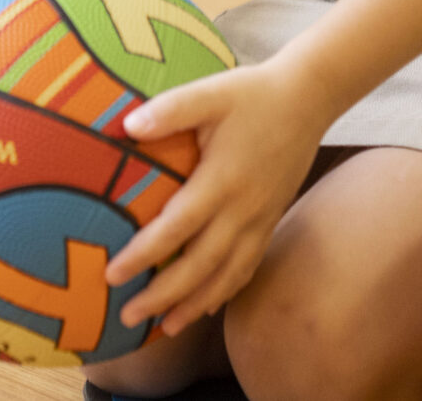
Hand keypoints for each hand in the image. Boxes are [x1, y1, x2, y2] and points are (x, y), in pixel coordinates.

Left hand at [105, 63, 328, 336]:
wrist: (308, 98)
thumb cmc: (253, 94)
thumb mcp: (210, 93)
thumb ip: (171, 110)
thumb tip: (127, 126)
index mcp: (222, 180)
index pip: (177, 228)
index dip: (145, 255)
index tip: (113, 274)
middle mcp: (243, 209)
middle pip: (201, 266)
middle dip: (163, 296)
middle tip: (128, 316)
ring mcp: (260, 219)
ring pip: (226, 275)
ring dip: (194, 304)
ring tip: (164, 328)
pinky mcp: (271, 220)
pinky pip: (247, 266)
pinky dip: (225, 291)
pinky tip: (207, 306)